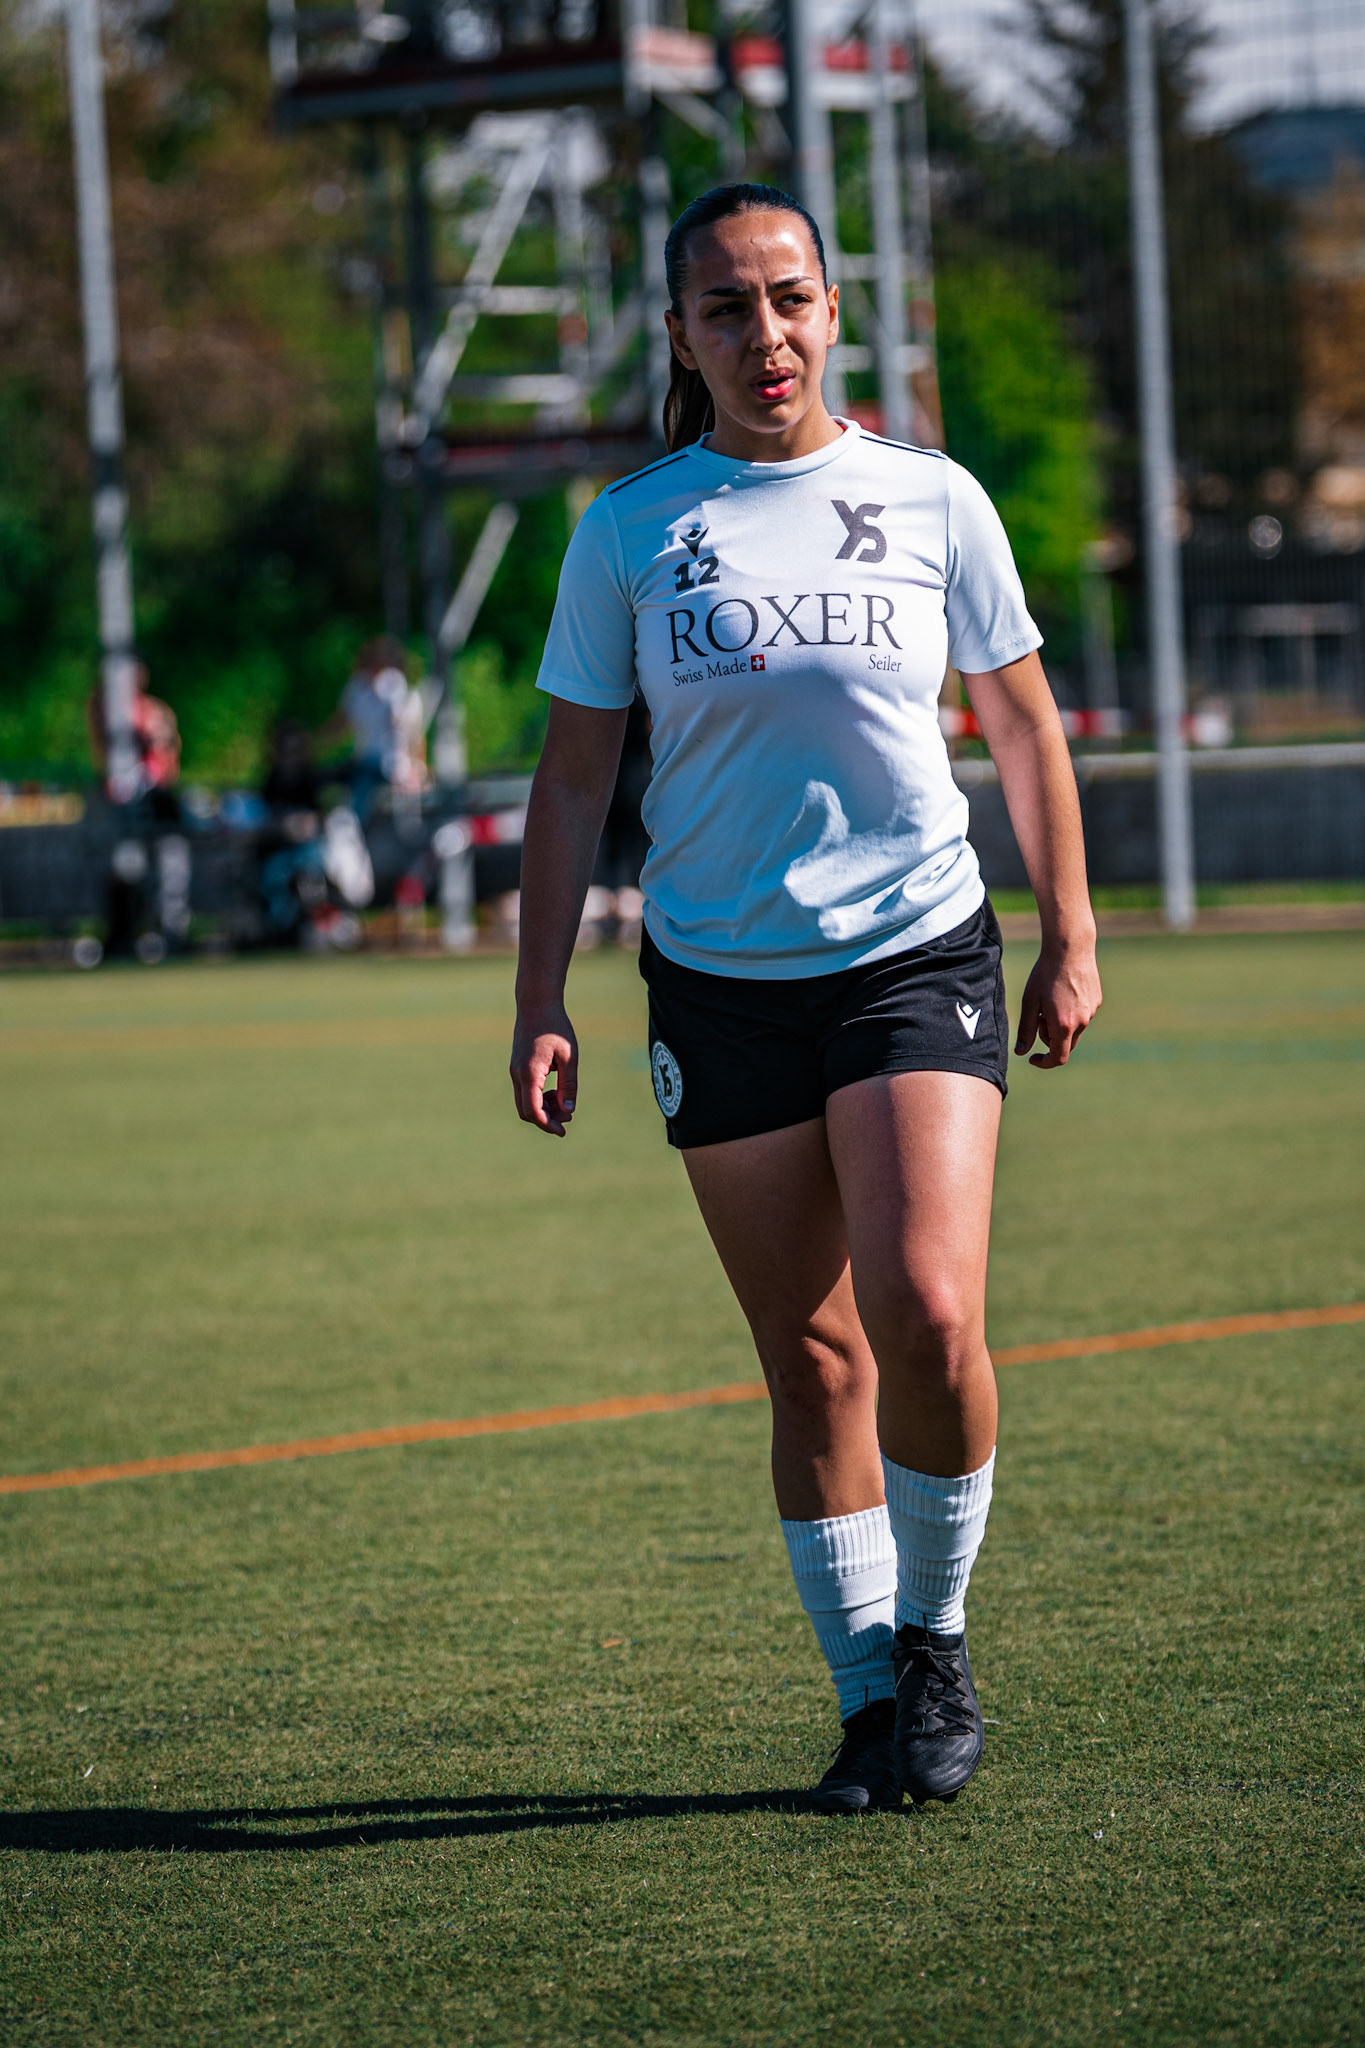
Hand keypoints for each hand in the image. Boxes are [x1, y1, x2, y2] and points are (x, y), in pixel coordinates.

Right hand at [510, 1003, 578, 1135]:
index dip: (547, 1124)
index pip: (533, 1110)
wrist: (536, 1004)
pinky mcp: (517, 1067)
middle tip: (569, 1117)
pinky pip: (524, 1091)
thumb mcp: (569, 1057)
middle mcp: (518, 1075)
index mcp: (530, 1073)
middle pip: (526, 1111)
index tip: (563, 1131)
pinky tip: (555, 1092)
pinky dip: (538, 1098)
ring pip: (524, 1102)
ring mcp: (515, 1071)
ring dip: (543, 1109)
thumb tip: (569, 1110)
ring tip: (565, 1103)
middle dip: (546, 1119)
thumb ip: (569, 1085)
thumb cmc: (555, 1027)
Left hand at [1014, 942, 1101, 1068]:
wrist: (1070, 949)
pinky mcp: (1096, 1002)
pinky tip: (1063, 992)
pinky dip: (1070, 1013)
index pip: (1058, 1058)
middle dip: (1049, 1038)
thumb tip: (1021, 1052)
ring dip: (1060, 1025)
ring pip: (1074, 1030)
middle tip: (1039, 1017)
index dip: (1044, 1062)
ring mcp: (1091, 1012)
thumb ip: (1026, 1030)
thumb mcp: (1030, 1002)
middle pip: (1065, 1045)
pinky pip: (1082, 1016)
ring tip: (1050, 1001)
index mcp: (1063, 1025)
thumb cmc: (1045, 974)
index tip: (1033, 1058)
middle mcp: (1081, 1022)